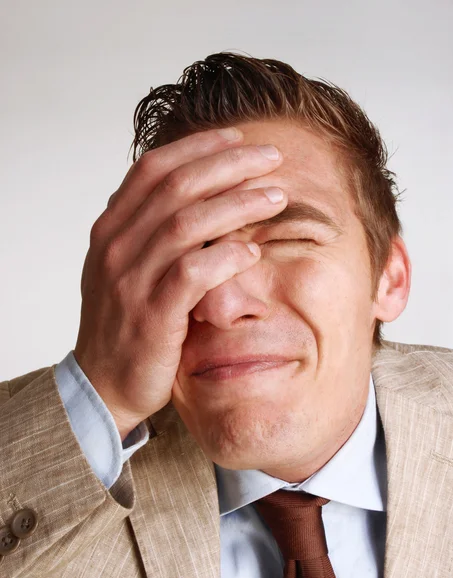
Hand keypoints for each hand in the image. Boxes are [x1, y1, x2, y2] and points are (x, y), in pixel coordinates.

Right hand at [74, 127, 286, 439]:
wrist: (102, 383)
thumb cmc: (124, 322)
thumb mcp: (126, 267)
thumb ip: (150, 230)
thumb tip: (192, 195)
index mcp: (111, 228)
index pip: (154, 169)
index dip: (199, 147)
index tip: (239, 138)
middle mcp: (117, 246)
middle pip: (177, 186)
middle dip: (230, 165)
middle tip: (272, 157)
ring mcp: (131, 279)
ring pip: (188, 223)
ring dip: (238, 204)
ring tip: (276, 197)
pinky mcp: (152, 315)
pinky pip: (193, 273)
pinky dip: (226, 256)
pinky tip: (253, 250)